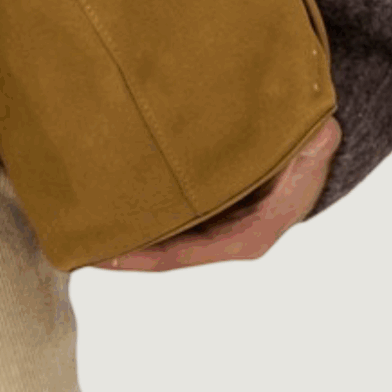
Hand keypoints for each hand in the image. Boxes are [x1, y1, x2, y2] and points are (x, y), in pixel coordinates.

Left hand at [96, 113, 340, 270]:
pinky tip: (101, 193)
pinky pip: (161, 211)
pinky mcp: (199, 207)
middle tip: (73, 240)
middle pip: (161, 250)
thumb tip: (318, 134)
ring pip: (158, 233)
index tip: (101, 255)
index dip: (140, 257)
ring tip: (76, 218)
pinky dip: (135, 205)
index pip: (181, 256)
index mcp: (244, 238)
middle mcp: (221, 238)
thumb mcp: (316, 148)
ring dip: (124, 225)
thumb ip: (313, 146)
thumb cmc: (309, 152)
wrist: (309, 145)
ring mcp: (208, 225)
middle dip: (120, 246)